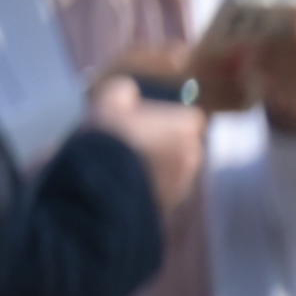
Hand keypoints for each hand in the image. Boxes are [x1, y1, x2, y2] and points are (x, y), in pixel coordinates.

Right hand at [83, 73, 209, 219]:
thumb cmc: (110, 136)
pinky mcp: (171, 204)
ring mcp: (185, 182)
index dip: (167, 116)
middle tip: (134, 141)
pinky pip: (164, 188)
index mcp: (188, 126)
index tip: (146, 118)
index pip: (189, 116)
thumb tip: (129, 91)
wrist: (101, 186)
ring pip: (175, 167)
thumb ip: (124, 91)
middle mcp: (194, 154)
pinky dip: (151, 183)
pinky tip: (126, 181)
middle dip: (165, 141)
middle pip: (183, 143)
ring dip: (158, 164)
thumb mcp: (109, 100)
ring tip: (126, 163)